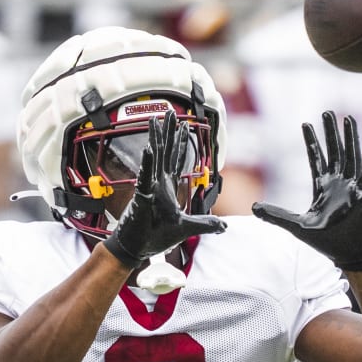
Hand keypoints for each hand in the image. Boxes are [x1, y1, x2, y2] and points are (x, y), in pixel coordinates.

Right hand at [102, 111, 225, 267]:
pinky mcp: (141, 198)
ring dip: (156, 139)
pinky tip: (149, 149)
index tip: (182, 125)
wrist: (137, 249)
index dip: (180, 143)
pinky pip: (145, 178)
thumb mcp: (187, 228)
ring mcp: (148, 189)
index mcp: (166, 188)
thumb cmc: (154, 237)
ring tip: (155, 121)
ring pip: (153, 158)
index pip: (175, 160)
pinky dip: (147, 163)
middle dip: (167, 131)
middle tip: (168, 112)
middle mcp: (157, 184)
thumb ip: (205, 225)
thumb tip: (224, 227)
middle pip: (164, 152)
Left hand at [252, 112, 361, 270]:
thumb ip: (276, 215)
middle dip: (331, 132)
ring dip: (350, 138)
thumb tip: (253, 207)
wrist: (348, 255)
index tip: (306, 123)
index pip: (317, 159)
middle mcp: (338, 184)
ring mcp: (353, 188)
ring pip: (352, 157)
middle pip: (335, 152)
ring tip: (348, 119)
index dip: (312, 141)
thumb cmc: (326, 241)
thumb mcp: (297, 226)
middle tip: (328, 112)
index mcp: (323, 188)